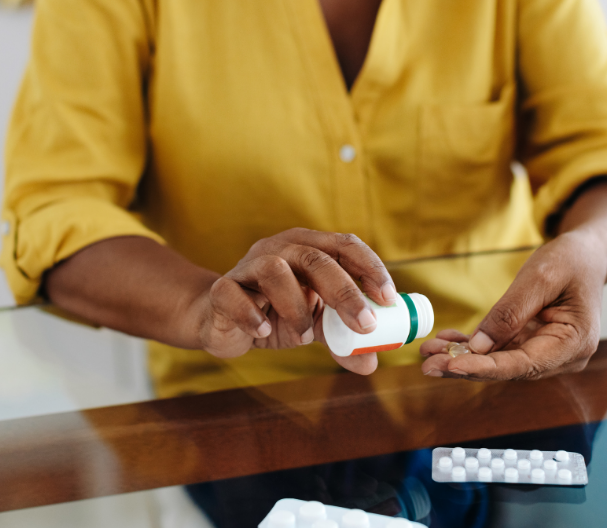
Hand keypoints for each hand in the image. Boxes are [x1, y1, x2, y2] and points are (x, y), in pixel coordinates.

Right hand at [188, 228, 398, 374]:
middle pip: (315, 258)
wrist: (218, 320)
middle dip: (344, 292)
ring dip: (296, 307)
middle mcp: (279, 249)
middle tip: (364, 325)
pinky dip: (252, 315)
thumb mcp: (312, 325)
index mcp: (307, 248)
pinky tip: (263, 331)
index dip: (370, 267)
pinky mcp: (221, 289)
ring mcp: (247, 266)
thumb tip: (371, 362)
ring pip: (275, 270)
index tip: (388, 299)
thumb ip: (340, 339)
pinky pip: (233, 295)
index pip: (345, 245)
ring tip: (303, 338)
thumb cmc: (272, 314)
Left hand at [420, 231, 606, 379]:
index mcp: (575, 343)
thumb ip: (510, 313)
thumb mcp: (539, 277)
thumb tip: (480, 346)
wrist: (587, 254)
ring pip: (500, 362)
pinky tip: (446, 341)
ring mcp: (548, 352)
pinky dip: (473, 346)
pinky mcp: (533, 344)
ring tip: (429, 352)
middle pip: (508, 369)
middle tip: (428, 365)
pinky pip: (500, 350)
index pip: (523, 364)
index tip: (451, 366)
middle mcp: (563, 356)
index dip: (484, 367)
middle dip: (466, 367)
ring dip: (464, 357)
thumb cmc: (571, 260)